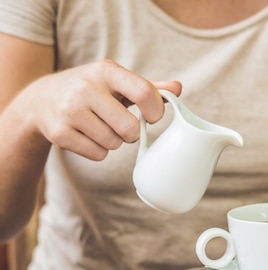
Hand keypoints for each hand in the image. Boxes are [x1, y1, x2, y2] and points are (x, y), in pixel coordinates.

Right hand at [20, 59, 181, 159]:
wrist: (41, 99)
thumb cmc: (91, 90)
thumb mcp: (117, 81)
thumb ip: (149, 87)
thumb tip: (178, 88)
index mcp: (106, 71)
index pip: (144, 93)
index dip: (156, 111)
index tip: (152, 117)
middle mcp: (86, 87)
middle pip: (129, 128)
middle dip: (131, 133)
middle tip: (122, 125)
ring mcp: (70, 110)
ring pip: (114, 143)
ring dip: (113, 141)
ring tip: (100, 127)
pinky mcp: (60, 133)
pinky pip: (98, 154)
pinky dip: (98, 151)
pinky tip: (87, 136)